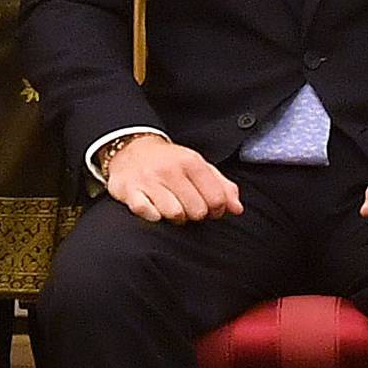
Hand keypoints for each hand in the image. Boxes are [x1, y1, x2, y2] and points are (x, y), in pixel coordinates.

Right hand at [106, 137, 242, 224]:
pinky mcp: (130, 192)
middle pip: (197, 210)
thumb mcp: (199, 166)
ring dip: (176, 217)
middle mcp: (171, 170)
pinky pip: (149, 214)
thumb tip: (237, 209)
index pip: (216, 198)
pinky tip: (155, 208)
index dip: (218, 210)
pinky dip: (154, 216)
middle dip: (196, 214)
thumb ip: (222, 186)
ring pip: (175, 214)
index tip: (212, 209)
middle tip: (190, 208)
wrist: (131, 150)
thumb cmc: (170, 162)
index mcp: (192, 162)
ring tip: (174, 208)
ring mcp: (149, 181)